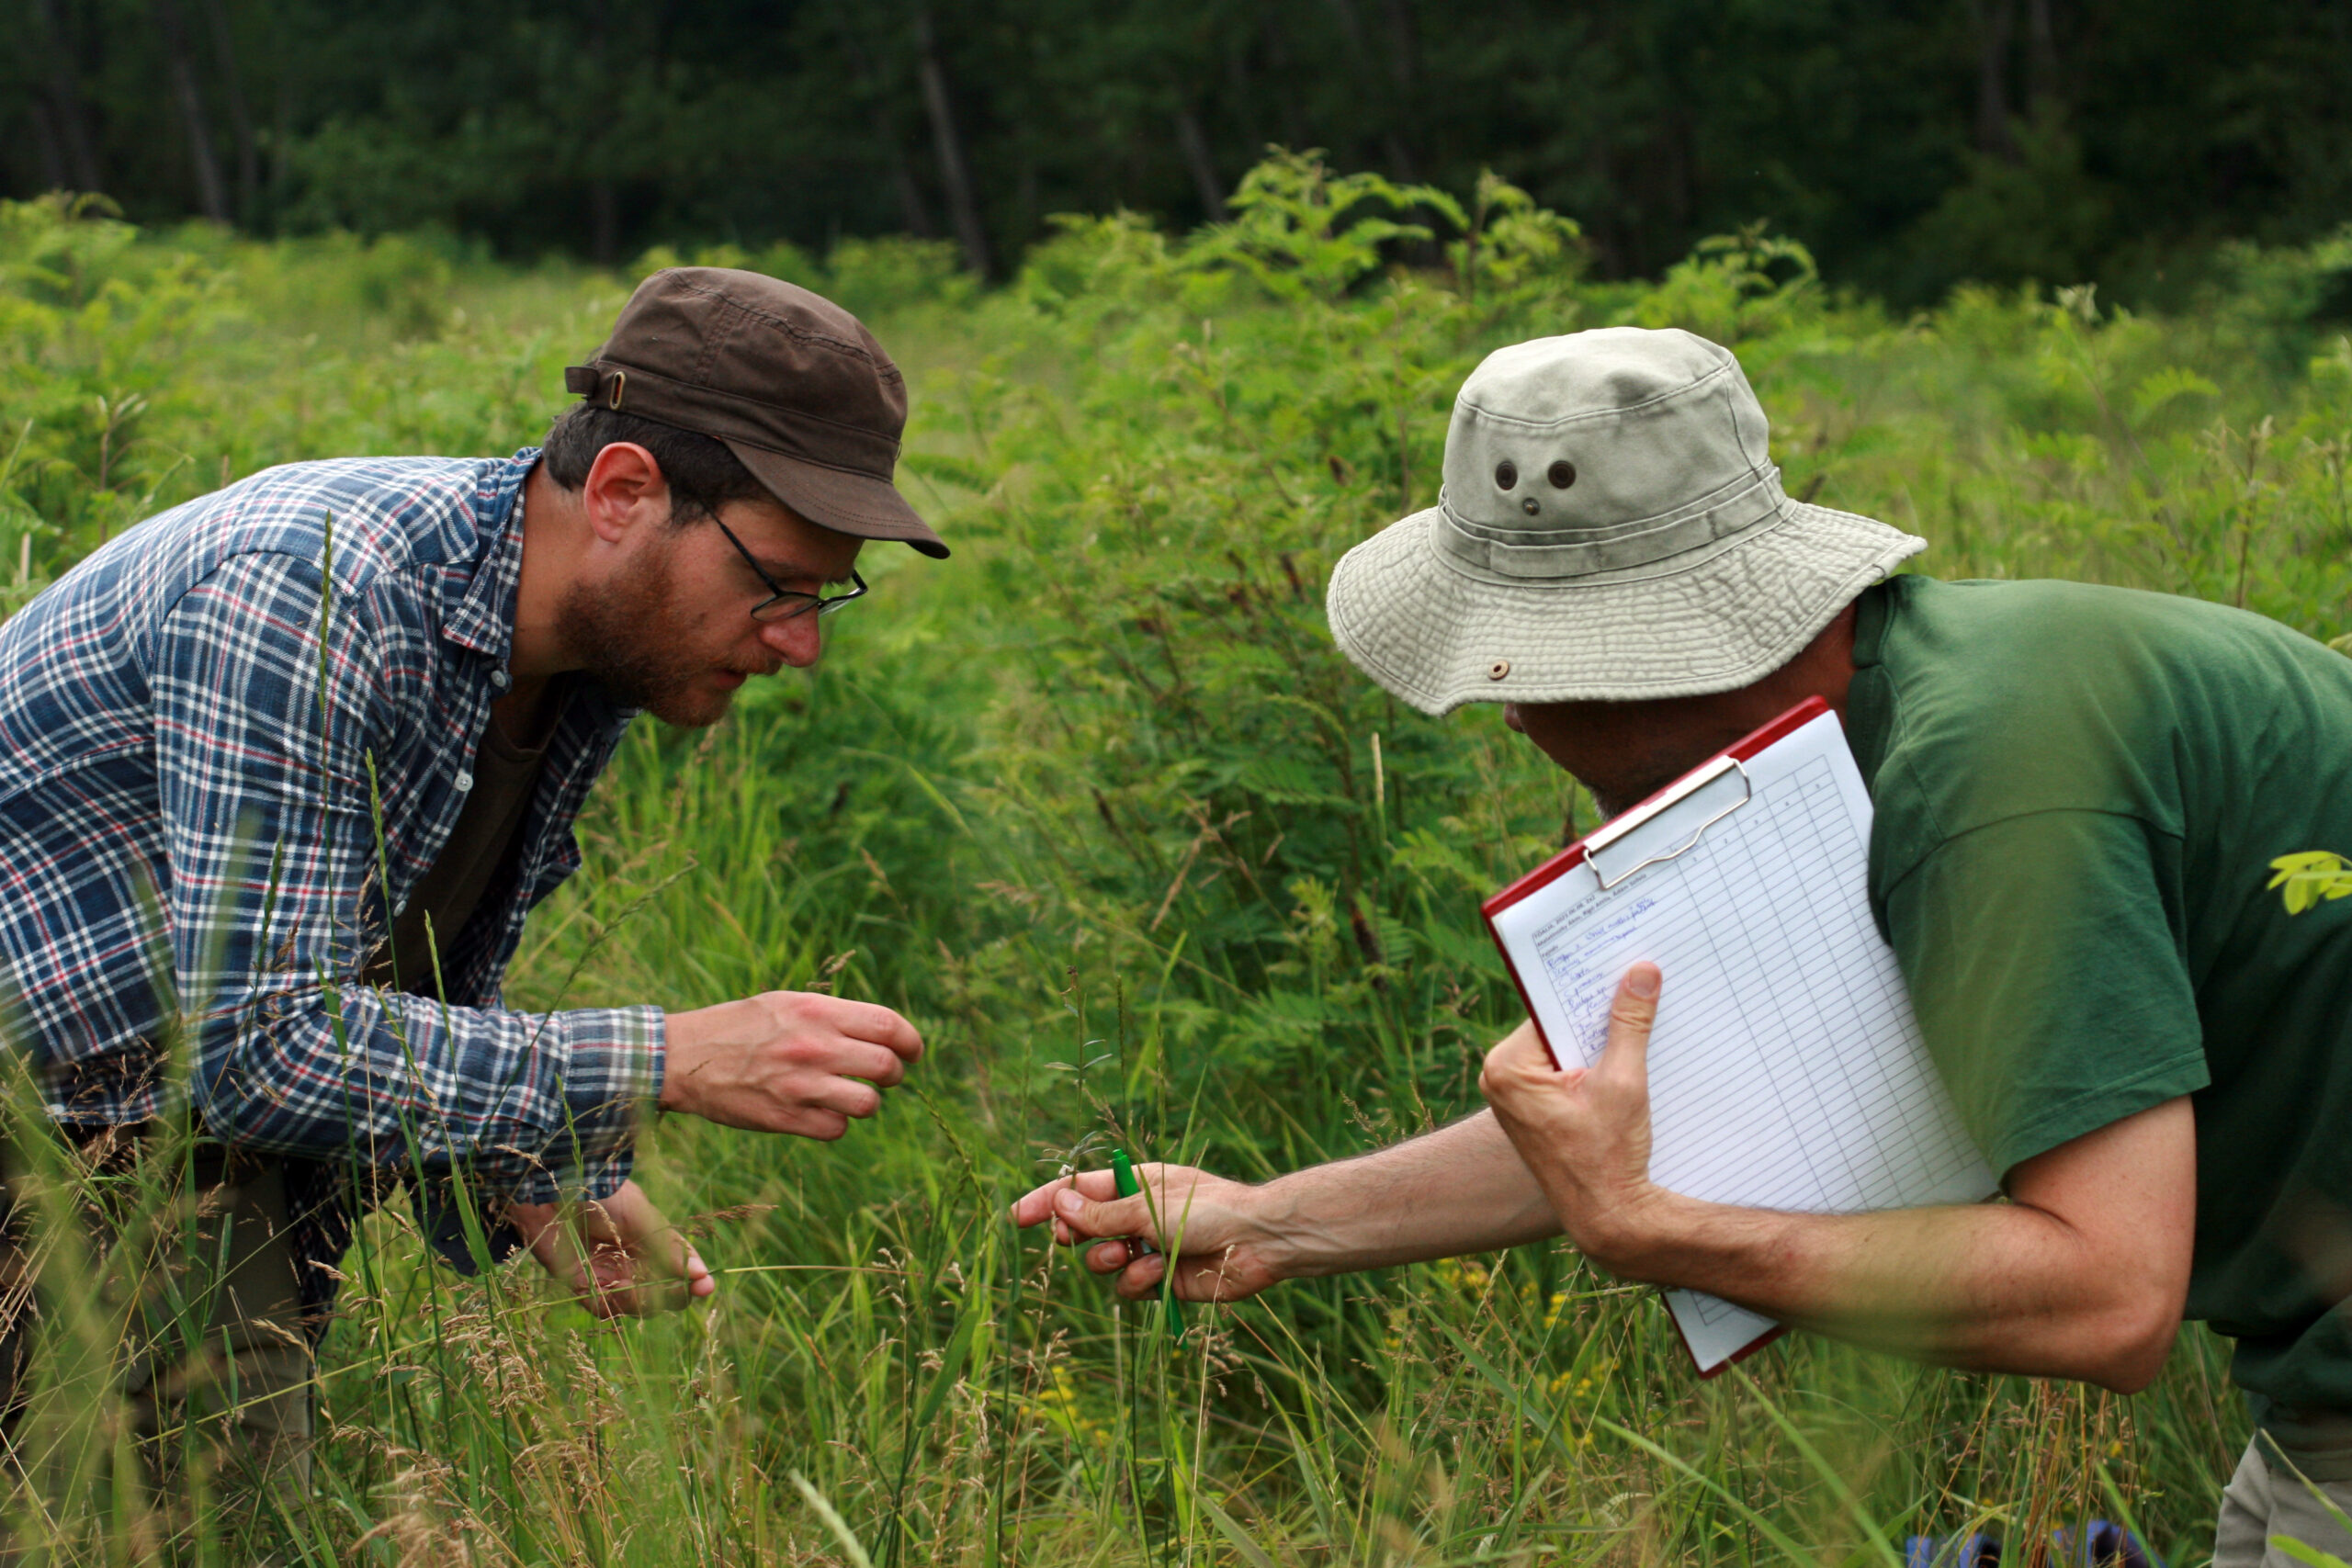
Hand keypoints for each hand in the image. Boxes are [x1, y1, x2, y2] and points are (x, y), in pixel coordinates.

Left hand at [507, 1179, 715, 1318]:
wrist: (556, 1194)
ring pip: (638, 1305)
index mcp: (655, 1241)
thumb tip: (701, 1275)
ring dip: (642, 1300)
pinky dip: (612, 1303)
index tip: (705, 1286)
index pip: (683, 1268)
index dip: (695, 1280)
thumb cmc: (605, 1197)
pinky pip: (605, 1308)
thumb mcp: (644, 1220)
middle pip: (665, 1293)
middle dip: (674, 1296)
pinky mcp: (584, 1286)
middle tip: (677, 1292)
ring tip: (635, 1286)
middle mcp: (636, 1261)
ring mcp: (611, 1275)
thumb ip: (669, 1250)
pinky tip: (613, 1288)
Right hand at [661, 991, 922, 1137]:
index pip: (888, 1025)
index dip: (911, 1041)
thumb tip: (879, 1032)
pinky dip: (837, 1123)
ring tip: (853, 1096)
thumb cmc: (738, 1027)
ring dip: (868, 1102)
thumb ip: (832, 1015)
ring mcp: (801, 1085)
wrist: (683, 1058)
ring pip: (868, 1103)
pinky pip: (837, 1129)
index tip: (914, 1052)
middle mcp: (815, 1046)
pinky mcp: (786, 1118)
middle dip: (895, 1074)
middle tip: (887, 1076)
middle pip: (887, 1066)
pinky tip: (821, 1112)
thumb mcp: (787, 1004)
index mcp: (817, 1011)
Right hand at [1010, 1164, 1285, 1302]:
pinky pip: (1129, 1287)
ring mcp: (1148, 1249)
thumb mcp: (1148, 1206)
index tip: (1018, 1217)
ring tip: (1129, 1253)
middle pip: (1084, 1229)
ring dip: (1109, 1259)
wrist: (1257, 1241)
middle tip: (1069, 1239)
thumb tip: (1060, 1204)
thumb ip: (1102, 1213)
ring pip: (1102, 1262)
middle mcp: (1138, 1216)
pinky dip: (1138, 1281)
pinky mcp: (1162, 1281)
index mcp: (1135, 1184)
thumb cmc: (1209, 1209)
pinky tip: (1160, 1272)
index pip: (1080, 1190)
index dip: (1047, 1202)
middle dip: (1073, 1235)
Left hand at [1479, 964, 1676, 1276]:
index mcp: (1508, 1067)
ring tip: (1636, 1019)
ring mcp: (1514, 1097)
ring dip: (1597, 1040)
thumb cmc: (1609, 1157)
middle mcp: (1500, 1078)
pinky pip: (1563, 1071)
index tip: (1615, 963)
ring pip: (1563, 1049)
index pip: (1550, 1008)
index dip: (1586, 988)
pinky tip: (1625, 1057)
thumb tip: (1640, 973)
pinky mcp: (1533, 1111)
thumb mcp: (1624, 1082)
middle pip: (1555, 1026)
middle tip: (1635, 983)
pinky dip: (1591, 1064)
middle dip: (1594, 1013)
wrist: (1609, 1218)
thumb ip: (1629, 1024)